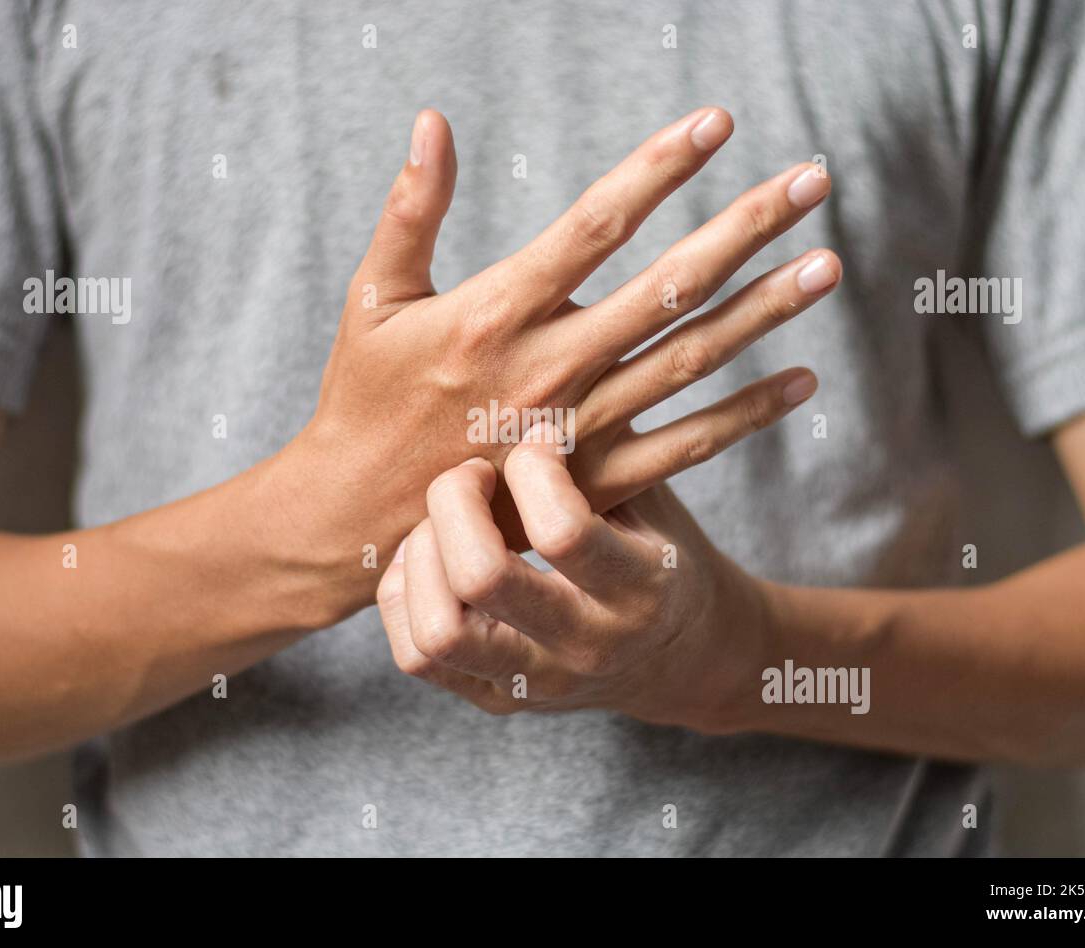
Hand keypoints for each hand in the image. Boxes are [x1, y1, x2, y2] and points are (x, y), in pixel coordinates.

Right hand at [269, 107, 838, 616]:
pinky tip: (803, 381)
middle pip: (665, 286)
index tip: (717, 124)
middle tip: (812, 178)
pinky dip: (746, 416)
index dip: (659, 169)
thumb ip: (410, 210)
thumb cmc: (363, 399)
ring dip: (763, 311)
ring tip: (827, 266)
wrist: (355, 521)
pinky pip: (684, 448)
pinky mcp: (592, 482)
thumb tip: (435, 119)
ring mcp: (577, 431)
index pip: (594, 224)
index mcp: (493, 312)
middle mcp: (547, 368)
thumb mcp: (374, 297)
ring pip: (687, 361)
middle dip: (744, 226)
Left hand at [375, 422, 772, 732]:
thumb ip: (606, 442)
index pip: (563, 529)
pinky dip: (403, 596)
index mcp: (640, 588)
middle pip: (482, 579)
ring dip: (420, 560)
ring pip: (437, 633)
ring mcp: (534, 683)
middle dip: (454, 503)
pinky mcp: (493, 699)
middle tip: (468, 473)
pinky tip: (426, 557)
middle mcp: (585, 645)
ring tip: (438, 522)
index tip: (534, 441)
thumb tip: (557, 330)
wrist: (681, 660)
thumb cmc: (661, 551)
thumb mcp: (653, 496)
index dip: (531, 466)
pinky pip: (415, 656)